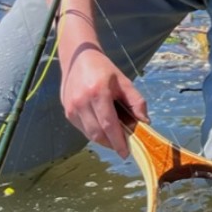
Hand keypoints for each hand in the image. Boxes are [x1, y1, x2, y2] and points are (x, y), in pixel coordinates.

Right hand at [59, 43, 147, 158]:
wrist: (78, 58)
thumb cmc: (104, 69)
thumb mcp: (124, 81)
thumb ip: (136, 101)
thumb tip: (144, 122)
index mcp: (98, 92)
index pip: (108, 124)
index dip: (118, 142)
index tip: (126, 153)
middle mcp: (81, 102)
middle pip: (97, 133)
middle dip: (111, 144)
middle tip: (123, 147)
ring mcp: (71, 108)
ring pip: (89, 134)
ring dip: (103, 140)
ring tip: (115, 138)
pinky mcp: (67, 111)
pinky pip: (82, 128)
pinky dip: (94, 132)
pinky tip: (103, 128)